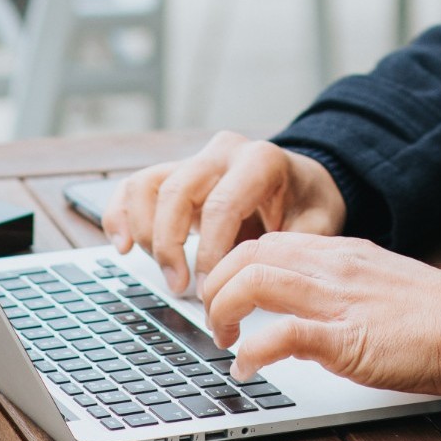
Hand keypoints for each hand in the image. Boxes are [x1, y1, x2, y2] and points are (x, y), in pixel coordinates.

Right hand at [102, 131, 347, 294]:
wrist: (302, 182)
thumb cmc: (309, 204)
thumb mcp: (320, 223)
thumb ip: (297, 245)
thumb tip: (264, 276)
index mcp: (260, 161)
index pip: (222, 205)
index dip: (210, 252)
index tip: (209, 288)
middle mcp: (223, 153)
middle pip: (176, 192)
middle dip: (170, 246)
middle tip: (179, 287)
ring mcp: (195, 159)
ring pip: (147, 185)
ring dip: (145, 234)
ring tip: (164, 272)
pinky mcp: (175, 172)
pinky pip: (135, 186)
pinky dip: (120, 215)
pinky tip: (122, 247)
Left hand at [201, 232, 440, 395]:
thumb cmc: (437, 317)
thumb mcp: (378, 285)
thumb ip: (338, 289)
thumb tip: (301, 311)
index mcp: (340, 253)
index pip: (267, 241)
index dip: (232, 266)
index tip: (225, 294)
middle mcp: (333, 268)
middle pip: (248, 255)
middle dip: (216, 286)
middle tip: (216, 320)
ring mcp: (338, 301)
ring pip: (254, 282)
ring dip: (224, 312)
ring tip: (225, 341)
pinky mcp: (347, 339)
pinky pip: (282, 333)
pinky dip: (253, 351)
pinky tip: (247, 368)